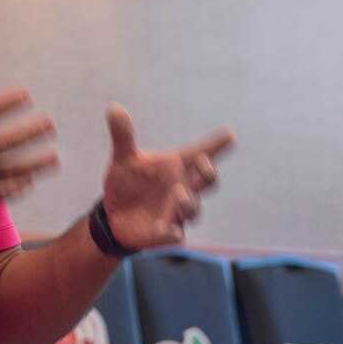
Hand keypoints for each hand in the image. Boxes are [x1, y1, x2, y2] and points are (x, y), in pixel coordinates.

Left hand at [100, 105, 234, 249]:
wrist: (115, 214)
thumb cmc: (128, 182)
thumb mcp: (123, 158)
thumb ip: (123, 136)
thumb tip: (113, 108)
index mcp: (177, 165)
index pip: (201, 152)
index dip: (216, 144)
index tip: (229, 135)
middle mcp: (183, 187)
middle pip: (207, 181)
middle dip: (209, 173)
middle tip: (204, 163)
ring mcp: (176, 212)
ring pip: (193, 210)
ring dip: (189, 203)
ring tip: (179, 195)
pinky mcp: (164, 233)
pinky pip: (174, 235)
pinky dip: (171, 233)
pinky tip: (165, 230)